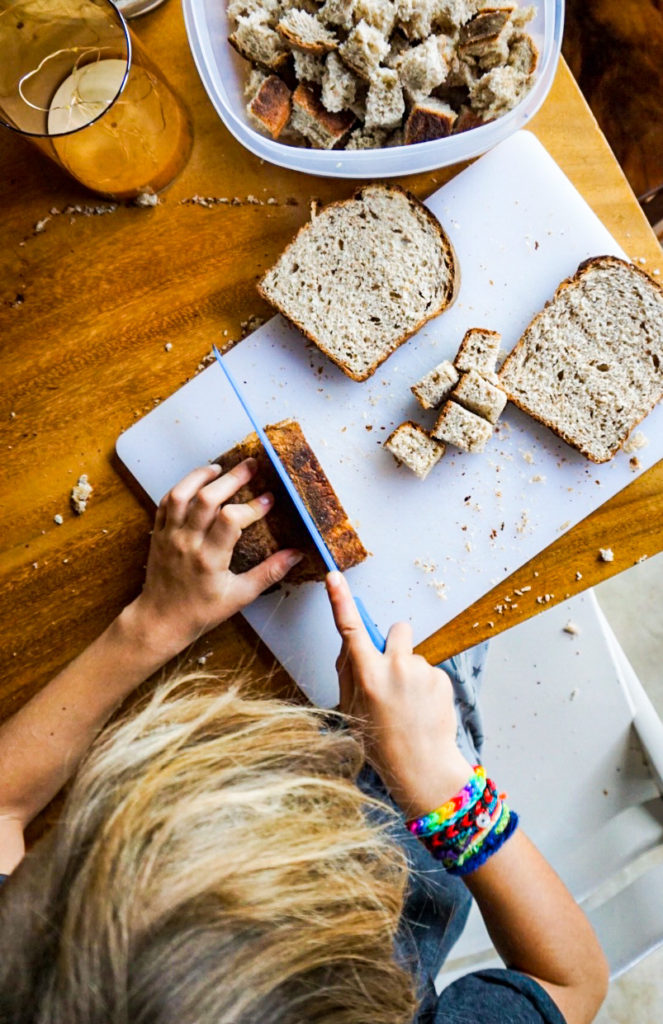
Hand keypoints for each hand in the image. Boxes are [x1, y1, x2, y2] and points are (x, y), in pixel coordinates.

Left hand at [128, 461, 302, 657]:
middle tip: (251, 466)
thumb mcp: (240, 596)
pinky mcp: (158, 534)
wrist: (161, 620)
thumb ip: (269, 573)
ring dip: (200, 476)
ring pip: (181, 494)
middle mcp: (187, 543)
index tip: (269, 499)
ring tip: (219, 468)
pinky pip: (165, 502)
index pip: (231, 519)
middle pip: (207, 499)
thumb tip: (296, 555)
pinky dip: (181, 488)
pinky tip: (196, 483)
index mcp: (210, 559)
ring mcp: (169, 536)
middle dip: (232, 478)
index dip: (252, 506)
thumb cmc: (202, 611)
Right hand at [326, 571, 472, 817]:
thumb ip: (348, 672)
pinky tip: (421, 709)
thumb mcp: (351, 708)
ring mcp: (422, 672)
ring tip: (408, 704)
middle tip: (392, 673)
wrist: (422, 767)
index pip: (350, 629)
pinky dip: (425, 686)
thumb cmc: (381, 741)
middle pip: (396, 630)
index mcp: (368, 676)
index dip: (339, 600)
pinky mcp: (442, 679)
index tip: (334, 577)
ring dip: (409, 670)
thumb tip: (350, 643)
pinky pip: (429, 671)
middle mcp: (396, 668)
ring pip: (413, 655)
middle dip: (394, 642)